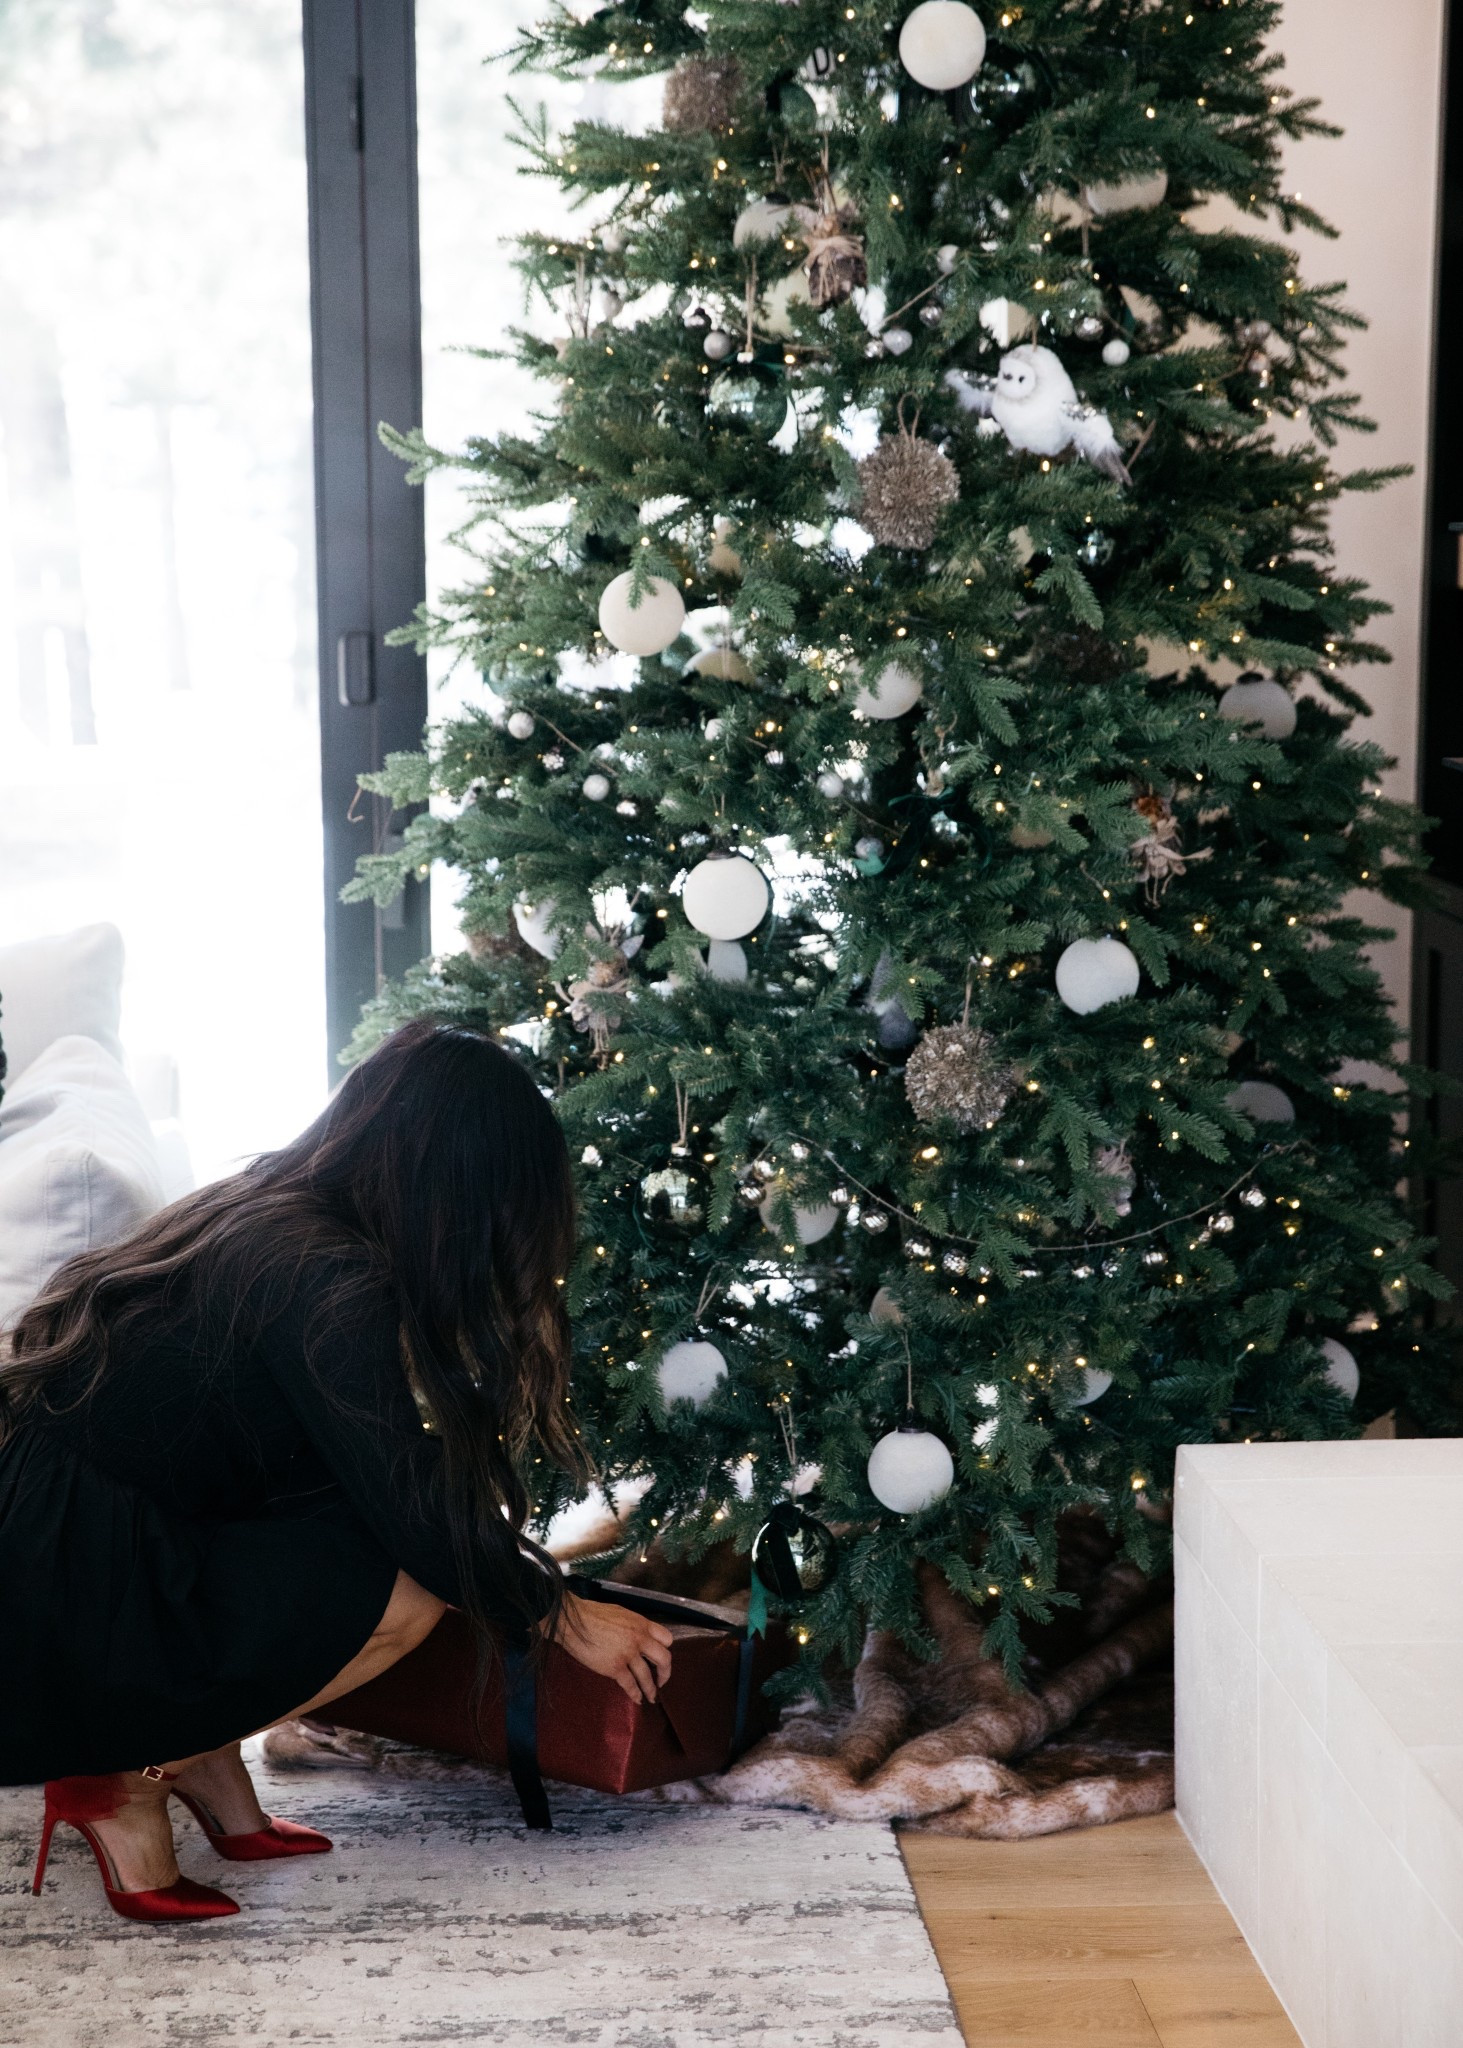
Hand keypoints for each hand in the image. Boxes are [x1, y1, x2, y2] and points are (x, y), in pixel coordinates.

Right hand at [551, 1591, 673, 1703]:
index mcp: (641, 1623)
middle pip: (664, 1659)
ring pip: (647, 1676)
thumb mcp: (620, 1613)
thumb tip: (636, 1635)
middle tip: (662, 1681)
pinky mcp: (614, 1667)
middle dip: (665, 1673)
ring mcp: (628, 1654)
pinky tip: (637, 1699)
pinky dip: (635, 1694)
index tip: (661, 1658)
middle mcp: (639, 1639)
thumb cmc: (591, 1614)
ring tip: (652, 1696)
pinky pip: (630, 1685)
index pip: (666, 1638)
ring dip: (651, 1689)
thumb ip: (632, 1625)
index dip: (666, 1650)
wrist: (573, 1621)